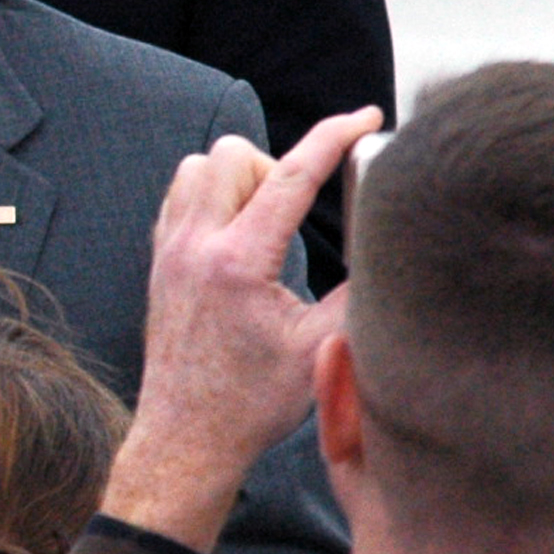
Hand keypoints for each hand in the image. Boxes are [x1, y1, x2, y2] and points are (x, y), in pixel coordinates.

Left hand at [105, 107, 379, 550]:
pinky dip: (212, 197)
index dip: (334, 135)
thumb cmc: (252, 401)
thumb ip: (362, 291)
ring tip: (267, 224)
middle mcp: (194, 246)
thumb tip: (395, 245)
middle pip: (234, 154)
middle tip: (298, 212)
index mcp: (238, 262)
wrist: (187, 438)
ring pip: (198, 167)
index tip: (365, 115)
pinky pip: (180, 196)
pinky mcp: (157, 261)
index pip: (292, 174)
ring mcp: (168, 251)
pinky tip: (239, 236)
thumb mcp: (321, 348)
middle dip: (276, 166)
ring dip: (240, 178)